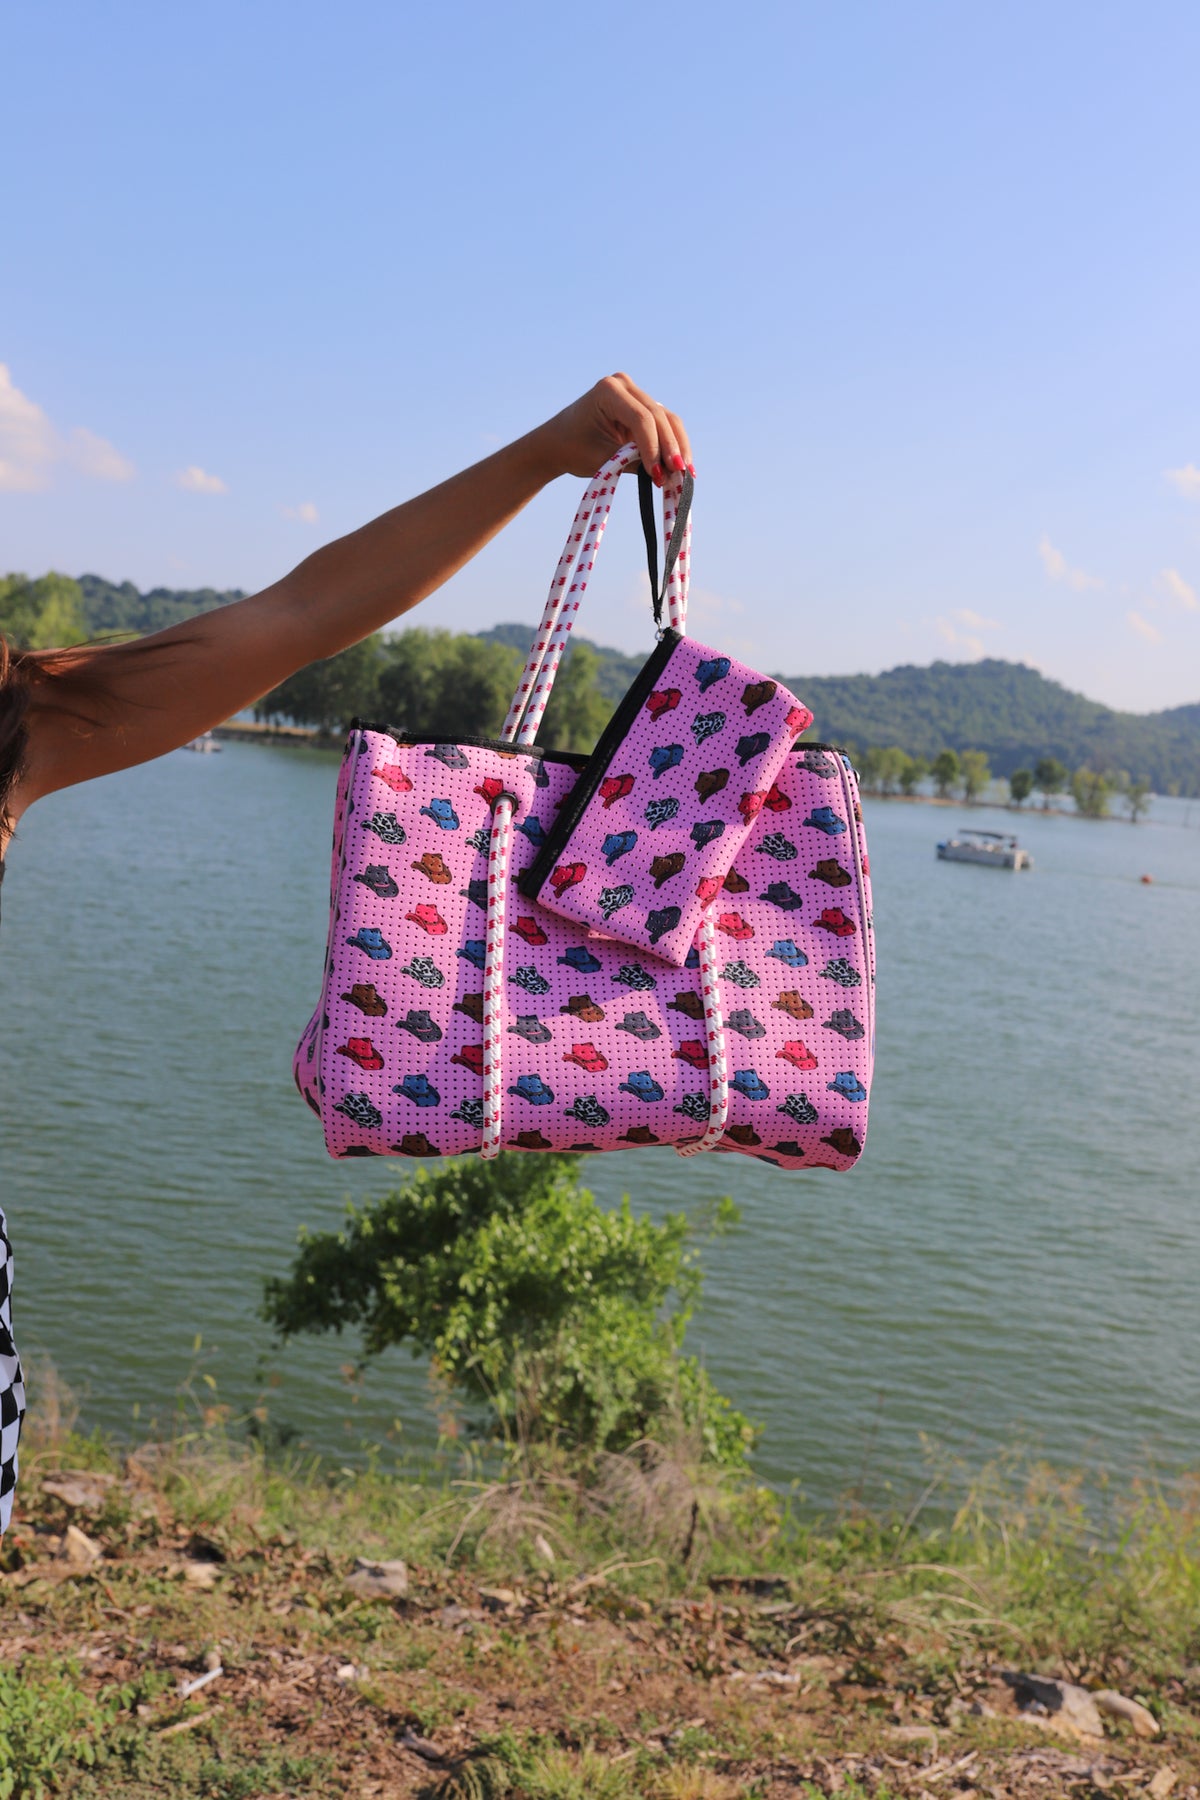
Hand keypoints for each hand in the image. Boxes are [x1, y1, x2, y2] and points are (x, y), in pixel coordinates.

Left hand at [535, 373, 693, 484]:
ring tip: (685, 474)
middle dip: (670, 448)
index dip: (653, 447)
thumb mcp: (599, 459)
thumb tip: (665, 475)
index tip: (658, 476)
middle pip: (658, 416)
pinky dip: (673, 445)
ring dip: (677, 447)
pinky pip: (664, 426)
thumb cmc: (572, 449)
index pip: (641, 418)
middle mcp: (624, 386)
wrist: (557, 442)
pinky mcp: (642, 408)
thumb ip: (630, 462)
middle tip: (679, 475)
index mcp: (608, 390)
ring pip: (667, 419)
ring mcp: (635, 395)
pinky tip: (683, 466)